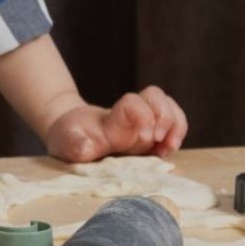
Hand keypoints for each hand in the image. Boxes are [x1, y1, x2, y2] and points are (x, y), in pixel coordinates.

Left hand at [45, 86, 186, 161]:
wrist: (73, 131)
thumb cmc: (70, 136)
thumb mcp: (65, 141)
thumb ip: (74, 144)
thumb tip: (85, 148)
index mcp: (112, 120)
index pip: (133, 103)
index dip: (143, 115)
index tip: (147, 136)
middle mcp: (132, 118)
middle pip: (157, 97)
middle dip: (165, 118)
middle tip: (160, 141)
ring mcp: (143, 123)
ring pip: (169, 106)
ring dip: (177, 124)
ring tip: (170, 145)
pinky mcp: (151, 134)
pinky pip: (173, 122)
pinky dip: (178, 131)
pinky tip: (170, 147)